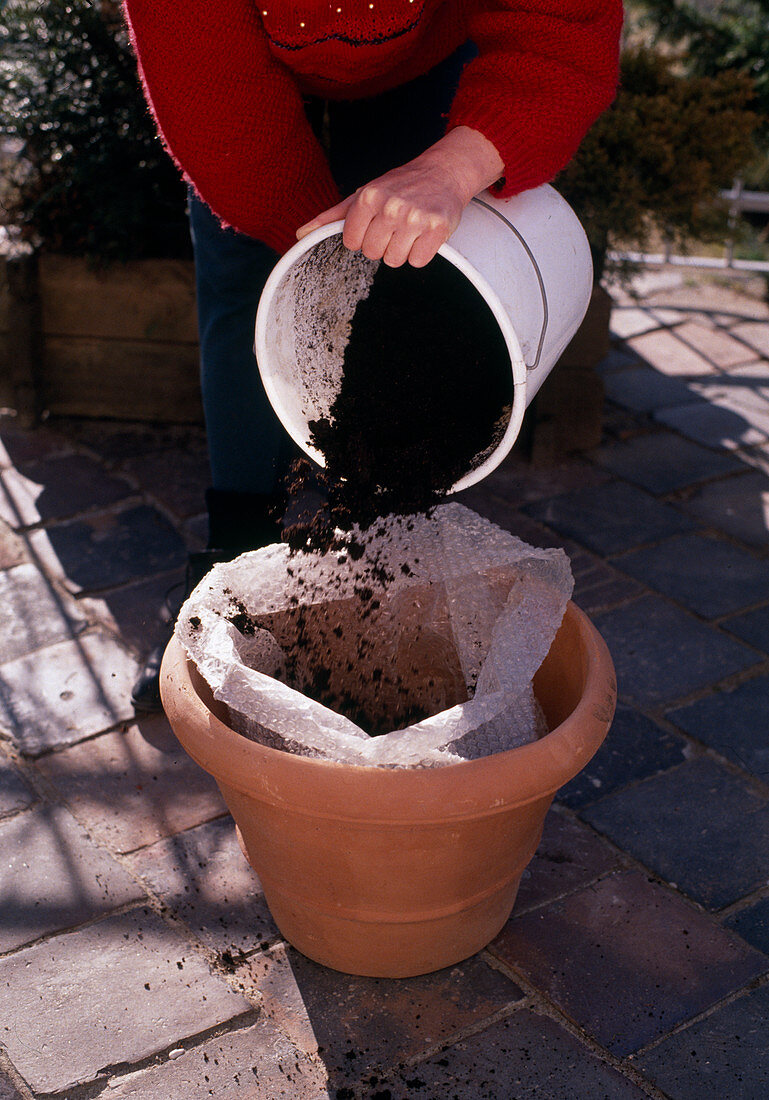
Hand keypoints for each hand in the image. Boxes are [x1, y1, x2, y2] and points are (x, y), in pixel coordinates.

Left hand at [296, 126, 503, 267]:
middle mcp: (390, 206)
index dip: (364, 238)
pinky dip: (421, 253)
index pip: (352, 243)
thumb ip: (332, 217)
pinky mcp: (437, 228)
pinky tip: (424, 235)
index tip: (376, 224)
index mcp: (368, 197)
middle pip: (373, 253)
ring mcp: (414, 218)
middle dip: (383, 244)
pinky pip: (418, 261)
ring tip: (410, 230)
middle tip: (396, 226)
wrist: (443, 171)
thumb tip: (300, 234)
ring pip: (395, 260)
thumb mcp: (363, 193)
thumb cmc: (400, 185)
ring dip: (402, 250)